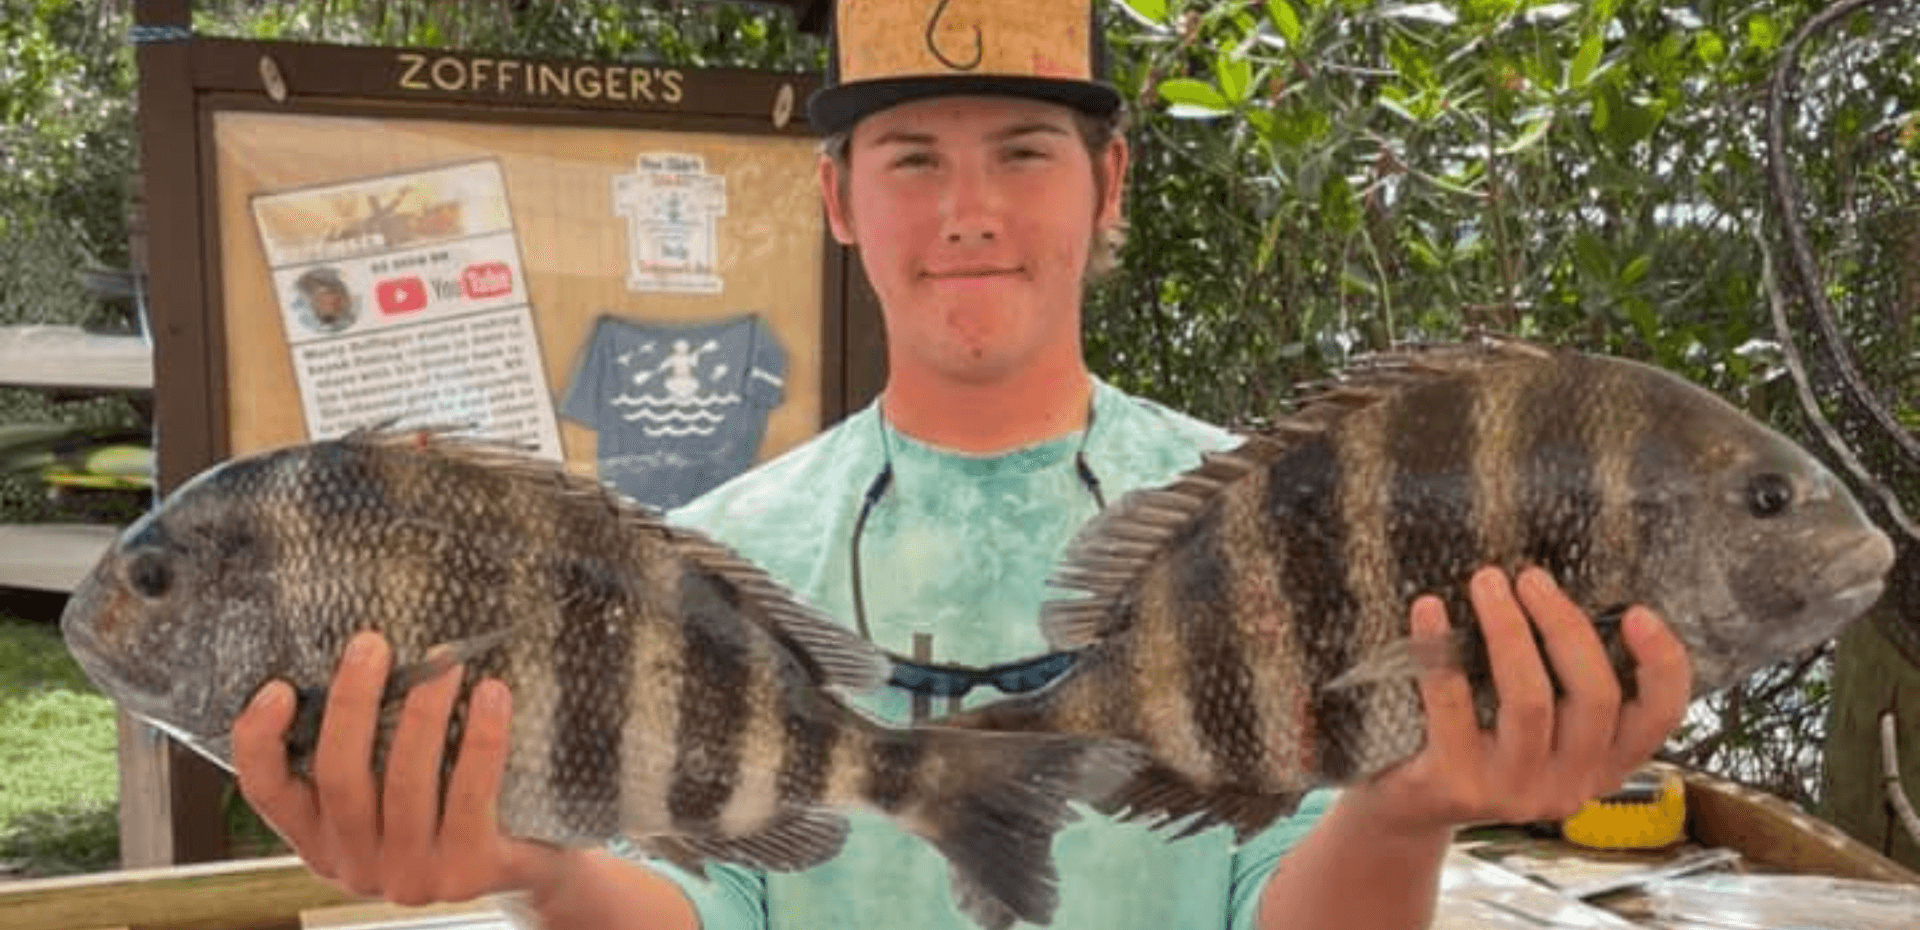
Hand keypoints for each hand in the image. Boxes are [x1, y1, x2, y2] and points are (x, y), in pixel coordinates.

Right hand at [231, 632, 569, 905]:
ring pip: (406, 784)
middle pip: (339, 777)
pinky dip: (481, 741)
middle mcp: (357, 863)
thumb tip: (362, 653)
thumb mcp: (393, 787)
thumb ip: (368, 743)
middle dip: (353, 703)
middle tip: (372, 644)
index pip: (268, 792)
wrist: (521, 867)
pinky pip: (469, 797)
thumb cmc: (450, 809)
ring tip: (446, 663)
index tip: (277, 688)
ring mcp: (411, 874)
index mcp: (322, 837)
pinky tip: (492, 695)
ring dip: (423, 714)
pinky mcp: (467, 873)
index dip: (260, 741)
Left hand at [1343, 566, 1691, 839]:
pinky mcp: (1458, 786)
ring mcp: (1515, 792)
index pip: (1659, 718)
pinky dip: (1440, 650)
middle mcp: (1569, 785)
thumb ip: (1562, 681)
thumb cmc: (1476, 744)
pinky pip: (1453, 706)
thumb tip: (1559, 592)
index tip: (1638, 611)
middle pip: (1594, 697)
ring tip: (1487, 582)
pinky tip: (1429, 609)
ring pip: (1529, 702)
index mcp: (1603, 765)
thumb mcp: (1536, 727)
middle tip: (1531, 578)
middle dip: (1565, 625)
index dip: (1662, 665)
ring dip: (1510, 630)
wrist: (1406, 810)